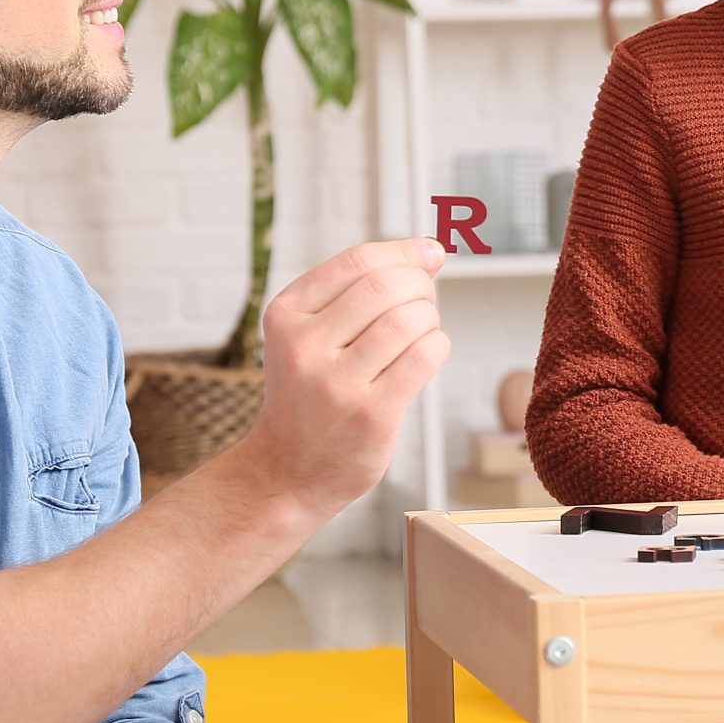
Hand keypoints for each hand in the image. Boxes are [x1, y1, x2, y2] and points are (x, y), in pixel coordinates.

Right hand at [230, 238, 449, 520]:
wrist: (286, 470)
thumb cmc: (308, 393)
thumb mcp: (307, 335)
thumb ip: (357, 292)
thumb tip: (431, 252)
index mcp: (285, 315)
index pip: (357, 262)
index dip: (405, 252)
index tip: (431, 255)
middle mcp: (304, 346)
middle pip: (386, 286)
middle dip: (421, 285)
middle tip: (424, 301)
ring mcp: (336, 383)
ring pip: (409, 320)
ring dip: (429, 318)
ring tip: (422, 331)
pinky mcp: (370, 414)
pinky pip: (423, 357)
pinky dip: (437, 346)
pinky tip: (427, 353)